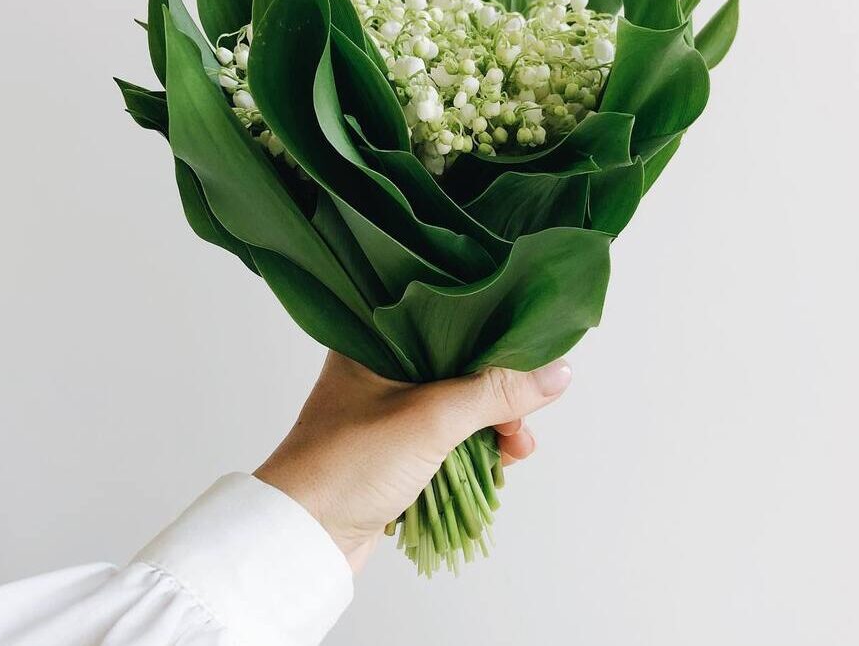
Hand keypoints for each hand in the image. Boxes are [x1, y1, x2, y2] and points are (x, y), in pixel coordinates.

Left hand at [254, 351, 571, 571]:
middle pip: (460, 366)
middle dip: (500, 392)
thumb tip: (557, 370)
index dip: (492, 336)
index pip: (446, 320)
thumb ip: (495, 392)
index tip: (530, 356)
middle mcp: (378, 370)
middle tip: (523, 415)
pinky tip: (500, 461)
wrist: (301, 538)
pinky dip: (476, 450)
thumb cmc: (349, 463)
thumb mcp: (431, 418)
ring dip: (493, 425)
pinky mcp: (396, 452)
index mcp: (371, 341)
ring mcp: (388, 414)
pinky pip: (449, 440)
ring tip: (516, 445)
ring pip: (458, 407)